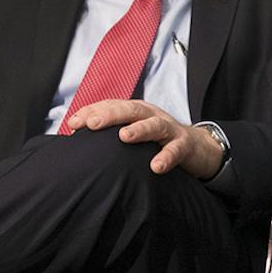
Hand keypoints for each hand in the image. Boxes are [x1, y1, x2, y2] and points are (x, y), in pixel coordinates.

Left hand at [66, 99, 225, 177]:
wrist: (198, 147)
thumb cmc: (158, 141)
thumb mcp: (135, 133)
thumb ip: (110, 136)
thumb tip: (76, 140)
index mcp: (136, 112)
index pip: (111, 106)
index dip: (92, 112)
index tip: (73, 123)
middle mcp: (151, 115)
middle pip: (130, 109)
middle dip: (111, 114)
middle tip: (93, 124)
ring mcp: (169, 128)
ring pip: (154, 124)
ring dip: (139, 129)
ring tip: (124, 136)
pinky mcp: (185, 144)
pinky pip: (176, 149)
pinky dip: (166, 156)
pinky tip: (156, 166)